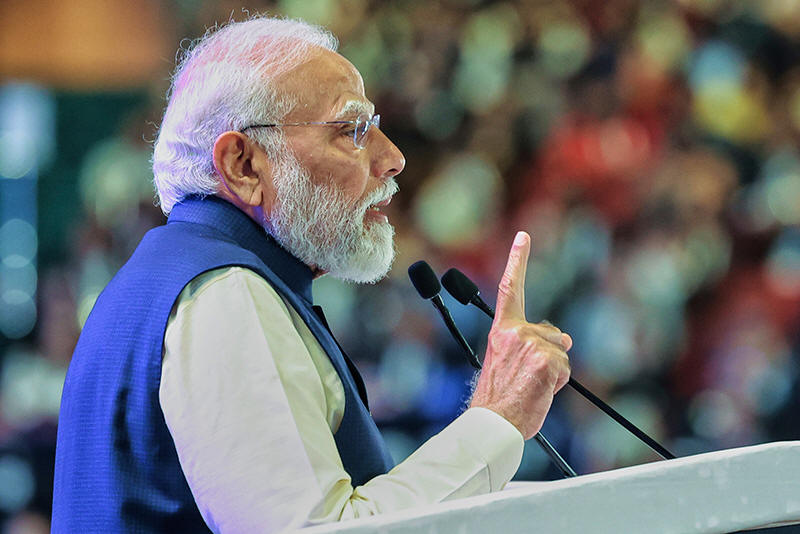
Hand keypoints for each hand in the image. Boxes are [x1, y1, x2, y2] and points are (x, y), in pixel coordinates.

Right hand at [470, 231, 571, 439]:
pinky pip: (564, 368)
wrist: (492, 421)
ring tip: (531, 386)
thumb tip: (565, 338)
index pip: (508, 289)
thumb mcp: (507, 362)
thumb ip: (530, 343)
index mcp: (501, 331)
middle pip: (551, 334)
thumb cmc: (498, 396)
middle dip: (551, 352)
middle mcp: (514, 332)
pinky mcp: (546, 360)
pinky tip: (539, 391)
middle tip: (529, 378)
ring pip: (560, 352)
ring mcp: (531, 345)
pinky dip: (558, 382)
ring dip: (554, 371)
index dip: (517, 261)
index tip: (523, 237)